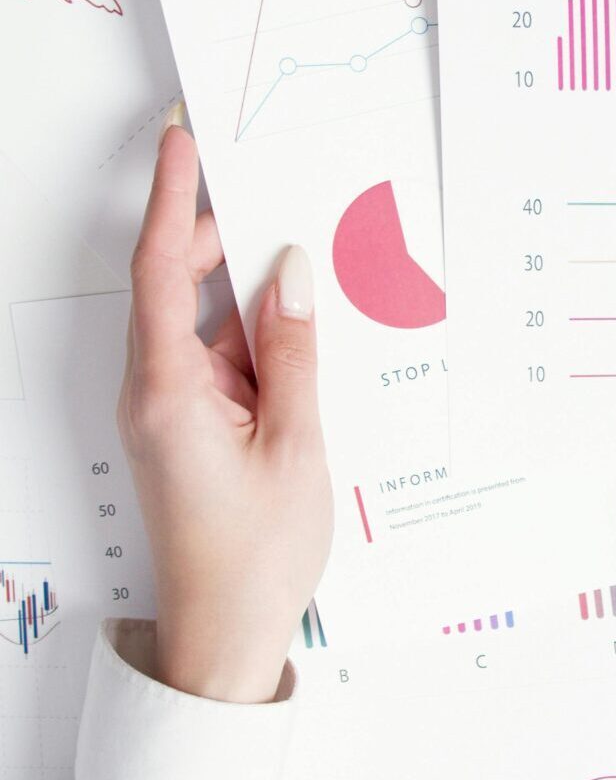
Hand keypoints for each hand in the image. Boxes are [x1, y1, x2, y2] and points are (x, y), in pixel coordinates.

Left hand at [117, 112, 332, 701]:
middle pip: (171, 285)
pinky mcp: (186, 428)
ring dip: (239, 286)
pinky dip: (248, 331)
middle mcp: (154, 393)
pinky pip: (213, 357)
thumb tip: (290, 269)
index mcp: (169, 393)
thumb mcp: (296, 444)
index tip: (182, 142)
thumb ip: (294, 349)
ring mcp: (168, 411)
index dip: (171, 199)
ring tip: (297, 254)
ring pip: (196, 320)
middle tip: (267, 185)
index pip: (161, 270)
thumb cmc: (256, 554)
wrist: (225, 637)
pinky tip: (293, 326)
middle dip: (213, 232)